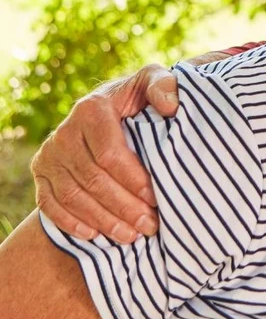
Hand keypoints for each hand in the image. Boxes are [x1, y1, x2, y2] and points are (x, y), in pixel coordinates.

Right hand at [31, 64, 179, 243]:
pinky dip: (71, 222)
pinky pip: (49, 203)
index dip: (134, 180)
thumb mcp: (152, 82)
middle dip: (123, 207)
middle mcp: (65, 132)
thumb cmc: (138, 97)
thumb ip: (164, 86)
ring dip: (102, 220)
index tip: (156, 199)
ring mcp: (50, 153)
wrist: (110, 106)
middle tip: (149, 226)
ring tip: (131, 236)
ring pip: (73, 196)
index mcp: (92, 109)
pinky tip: (95, 235)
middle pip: (93, 179)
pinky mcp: (42, 171)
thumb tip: (171, 105)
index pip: (111, 154)